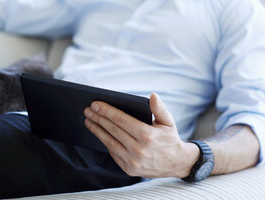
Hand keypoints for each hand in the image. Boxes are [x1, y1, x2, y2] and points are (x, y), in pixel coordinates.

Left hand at [83, 93, 198, 177]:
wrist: (176, 164)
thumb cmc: (170, 139)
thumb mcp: (169, 122)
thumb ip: (160, 108)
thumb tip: (153, 96)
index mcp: (148, 135)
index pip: (121, 120)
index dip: (107, 111)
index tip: (96, 104)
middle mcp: (138, 149)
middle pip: (113, 130)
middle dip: (98, 118)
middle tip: (88, 110)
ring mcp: (132, 161)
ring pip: (109, 142)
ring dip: (97, 130)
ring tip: (89, 120)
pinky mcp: (129, 168)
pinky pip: (113, 153)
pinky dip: (105, 141)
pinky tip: (99, 133)